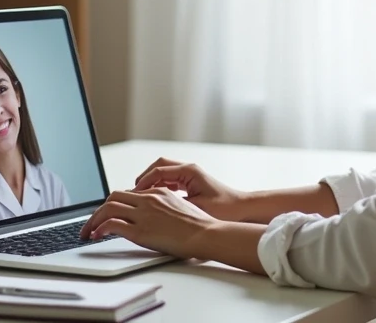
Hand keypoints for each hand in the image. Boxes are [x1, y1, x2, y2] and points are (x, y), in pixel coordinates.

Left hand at [79, 187, 217, 258]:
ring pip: (107, 208)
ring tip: (87, 232)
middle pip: (113, 197)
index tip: (108, 215)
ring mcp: (143, 214)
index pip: (128, 193)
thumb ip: (166, 208)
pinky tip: (96, 236)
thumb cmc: (201, 226)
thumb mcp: (182, 208)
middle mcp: (148, 199)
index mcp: (158, 193)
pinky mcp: (140, 230)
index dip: (115, 204)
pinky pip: (111, 224)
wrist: (207, 233)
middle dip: (98, 210)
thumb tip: (159, 218)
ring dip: (93, 220)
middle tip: (91, 223)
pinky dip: (99, 228)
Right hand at [131, 158, 251, 221]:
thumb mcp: (197, 208)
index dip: (144, 181)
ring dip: (151, 182)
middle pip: (159, 166)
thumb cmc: (225, 208)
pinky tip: (154, 200)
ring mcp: (190, 175)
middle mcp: (189, 169)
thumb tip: (156, 207)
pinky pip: (170, 180)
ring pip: (164, 173)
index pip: (159, 170)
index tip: (134, 193)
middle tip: (134, 192)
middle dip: (144, 177)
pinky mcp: (191, 182)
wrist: (242, 208)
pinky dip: (160, 187)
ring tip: (141, 197)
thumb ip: (175, 205)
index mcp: (189, 171)